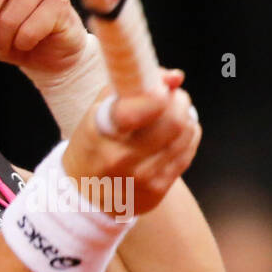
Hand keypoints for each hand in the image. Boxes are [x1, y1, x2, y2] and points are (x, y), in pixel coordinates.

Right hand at [61, 70, 201, 216]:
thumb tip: (175, 77)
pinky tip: (173, 135)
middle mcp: (121, 157)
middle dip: (179, 100)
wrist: (85, 194)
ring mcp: (142, 176)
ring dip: (185, 117)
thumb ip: (133, 84)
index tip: (161, 88)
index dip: (158, 94)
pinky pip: (187, 153)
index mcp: (102, 130)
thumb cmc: (94, 143)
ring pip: (185, 134)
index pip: (135, 110)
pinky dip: (187, 137)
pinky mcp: (158, 188)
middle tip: (171, 96)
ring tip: (171, 115)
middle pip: (173, 120)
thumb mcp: (99, 110)